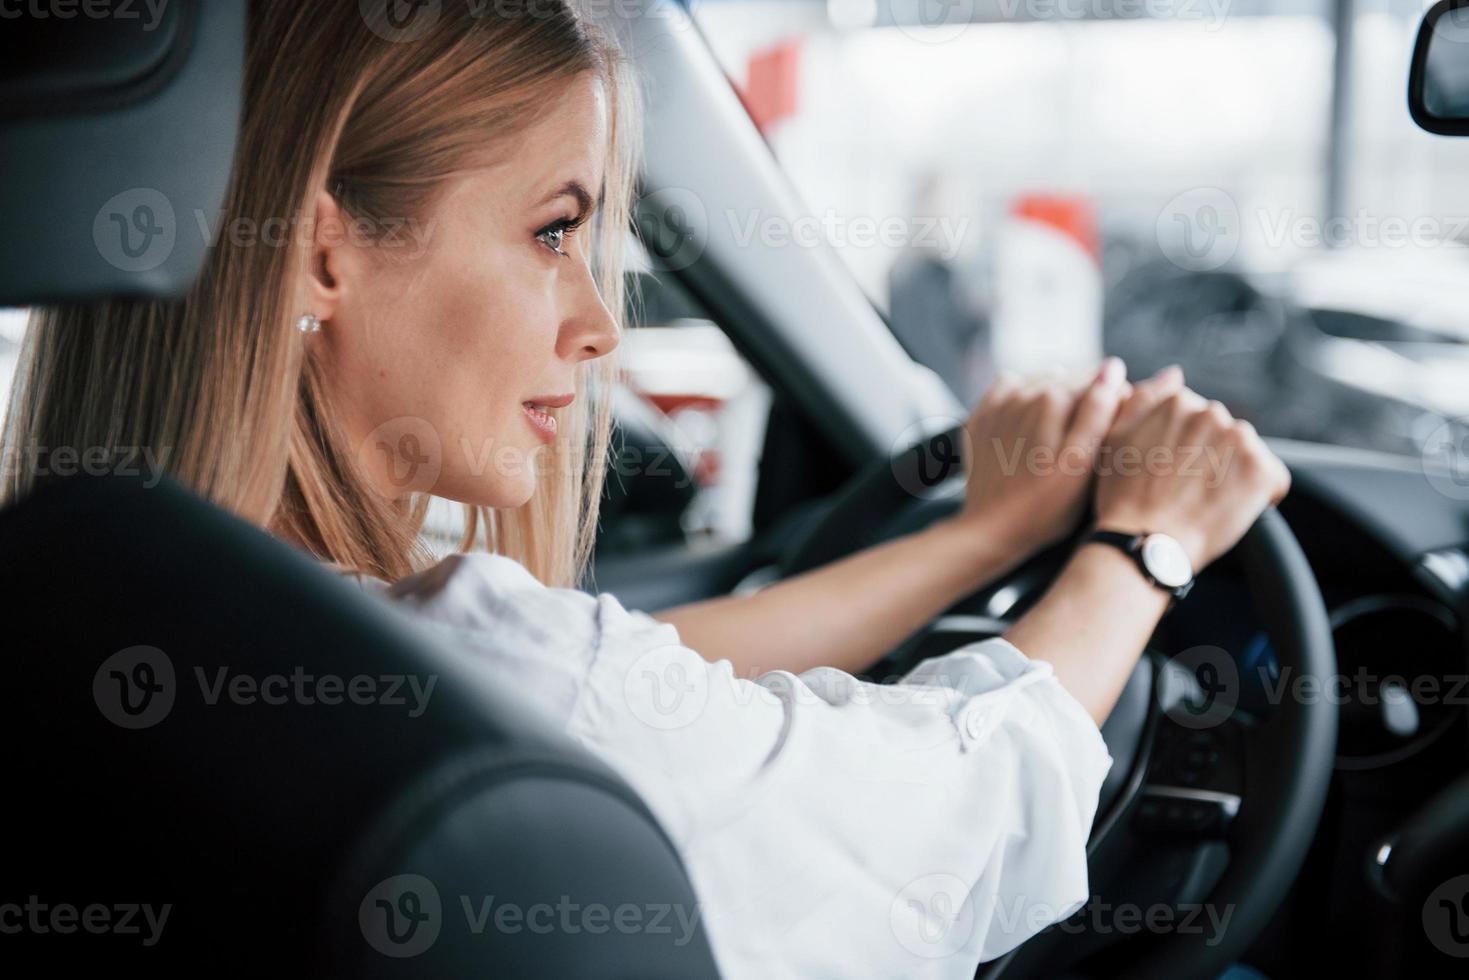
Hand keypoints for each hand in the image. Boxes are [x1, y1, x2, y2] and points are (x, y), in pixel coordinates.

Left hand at [952, 358, 1127, 553]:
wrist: (991, 530)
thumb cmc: (1045, 507)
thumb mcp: (1082, 464)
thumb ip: (1098, 411)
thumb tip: (1112, 367)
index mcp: (1053, 398)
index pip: (1100, 382)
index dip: (1115, 403)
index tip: (1115, 432)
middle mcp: (1023, 391)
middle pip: (1071, 380)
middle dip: (1087, 400)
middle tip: (1087, 441)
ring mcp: (999, 402)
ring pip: (1043, 382)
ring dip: (1058, 399)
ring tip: (1061, 437)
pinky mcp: (983, 415)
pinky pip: (1010, 388)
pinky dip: (1025, 399)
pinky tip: (1033, 424)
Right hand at [1094, 383, 1290, 571]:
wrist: (1143, 542)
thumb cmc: (1124, 497)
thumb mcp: (1115, 439)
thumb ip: (1142, 400)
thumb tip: (1174, 375)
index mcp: (1178, 402)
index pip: (1199, 418)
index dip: (1188, 448)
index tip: (1174, 471)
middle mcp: (1212, 414)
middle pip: (1225, 434)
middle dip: (1214, 457)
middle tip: (1189, 490)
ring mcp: (1239, 441)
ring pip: (1248, 455)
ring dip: (1236, 474)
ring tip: (1208, 501)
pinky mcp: (1261, 471)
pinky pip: (1273, 480)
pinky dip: (1261, 495)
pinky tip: (1232, 510)